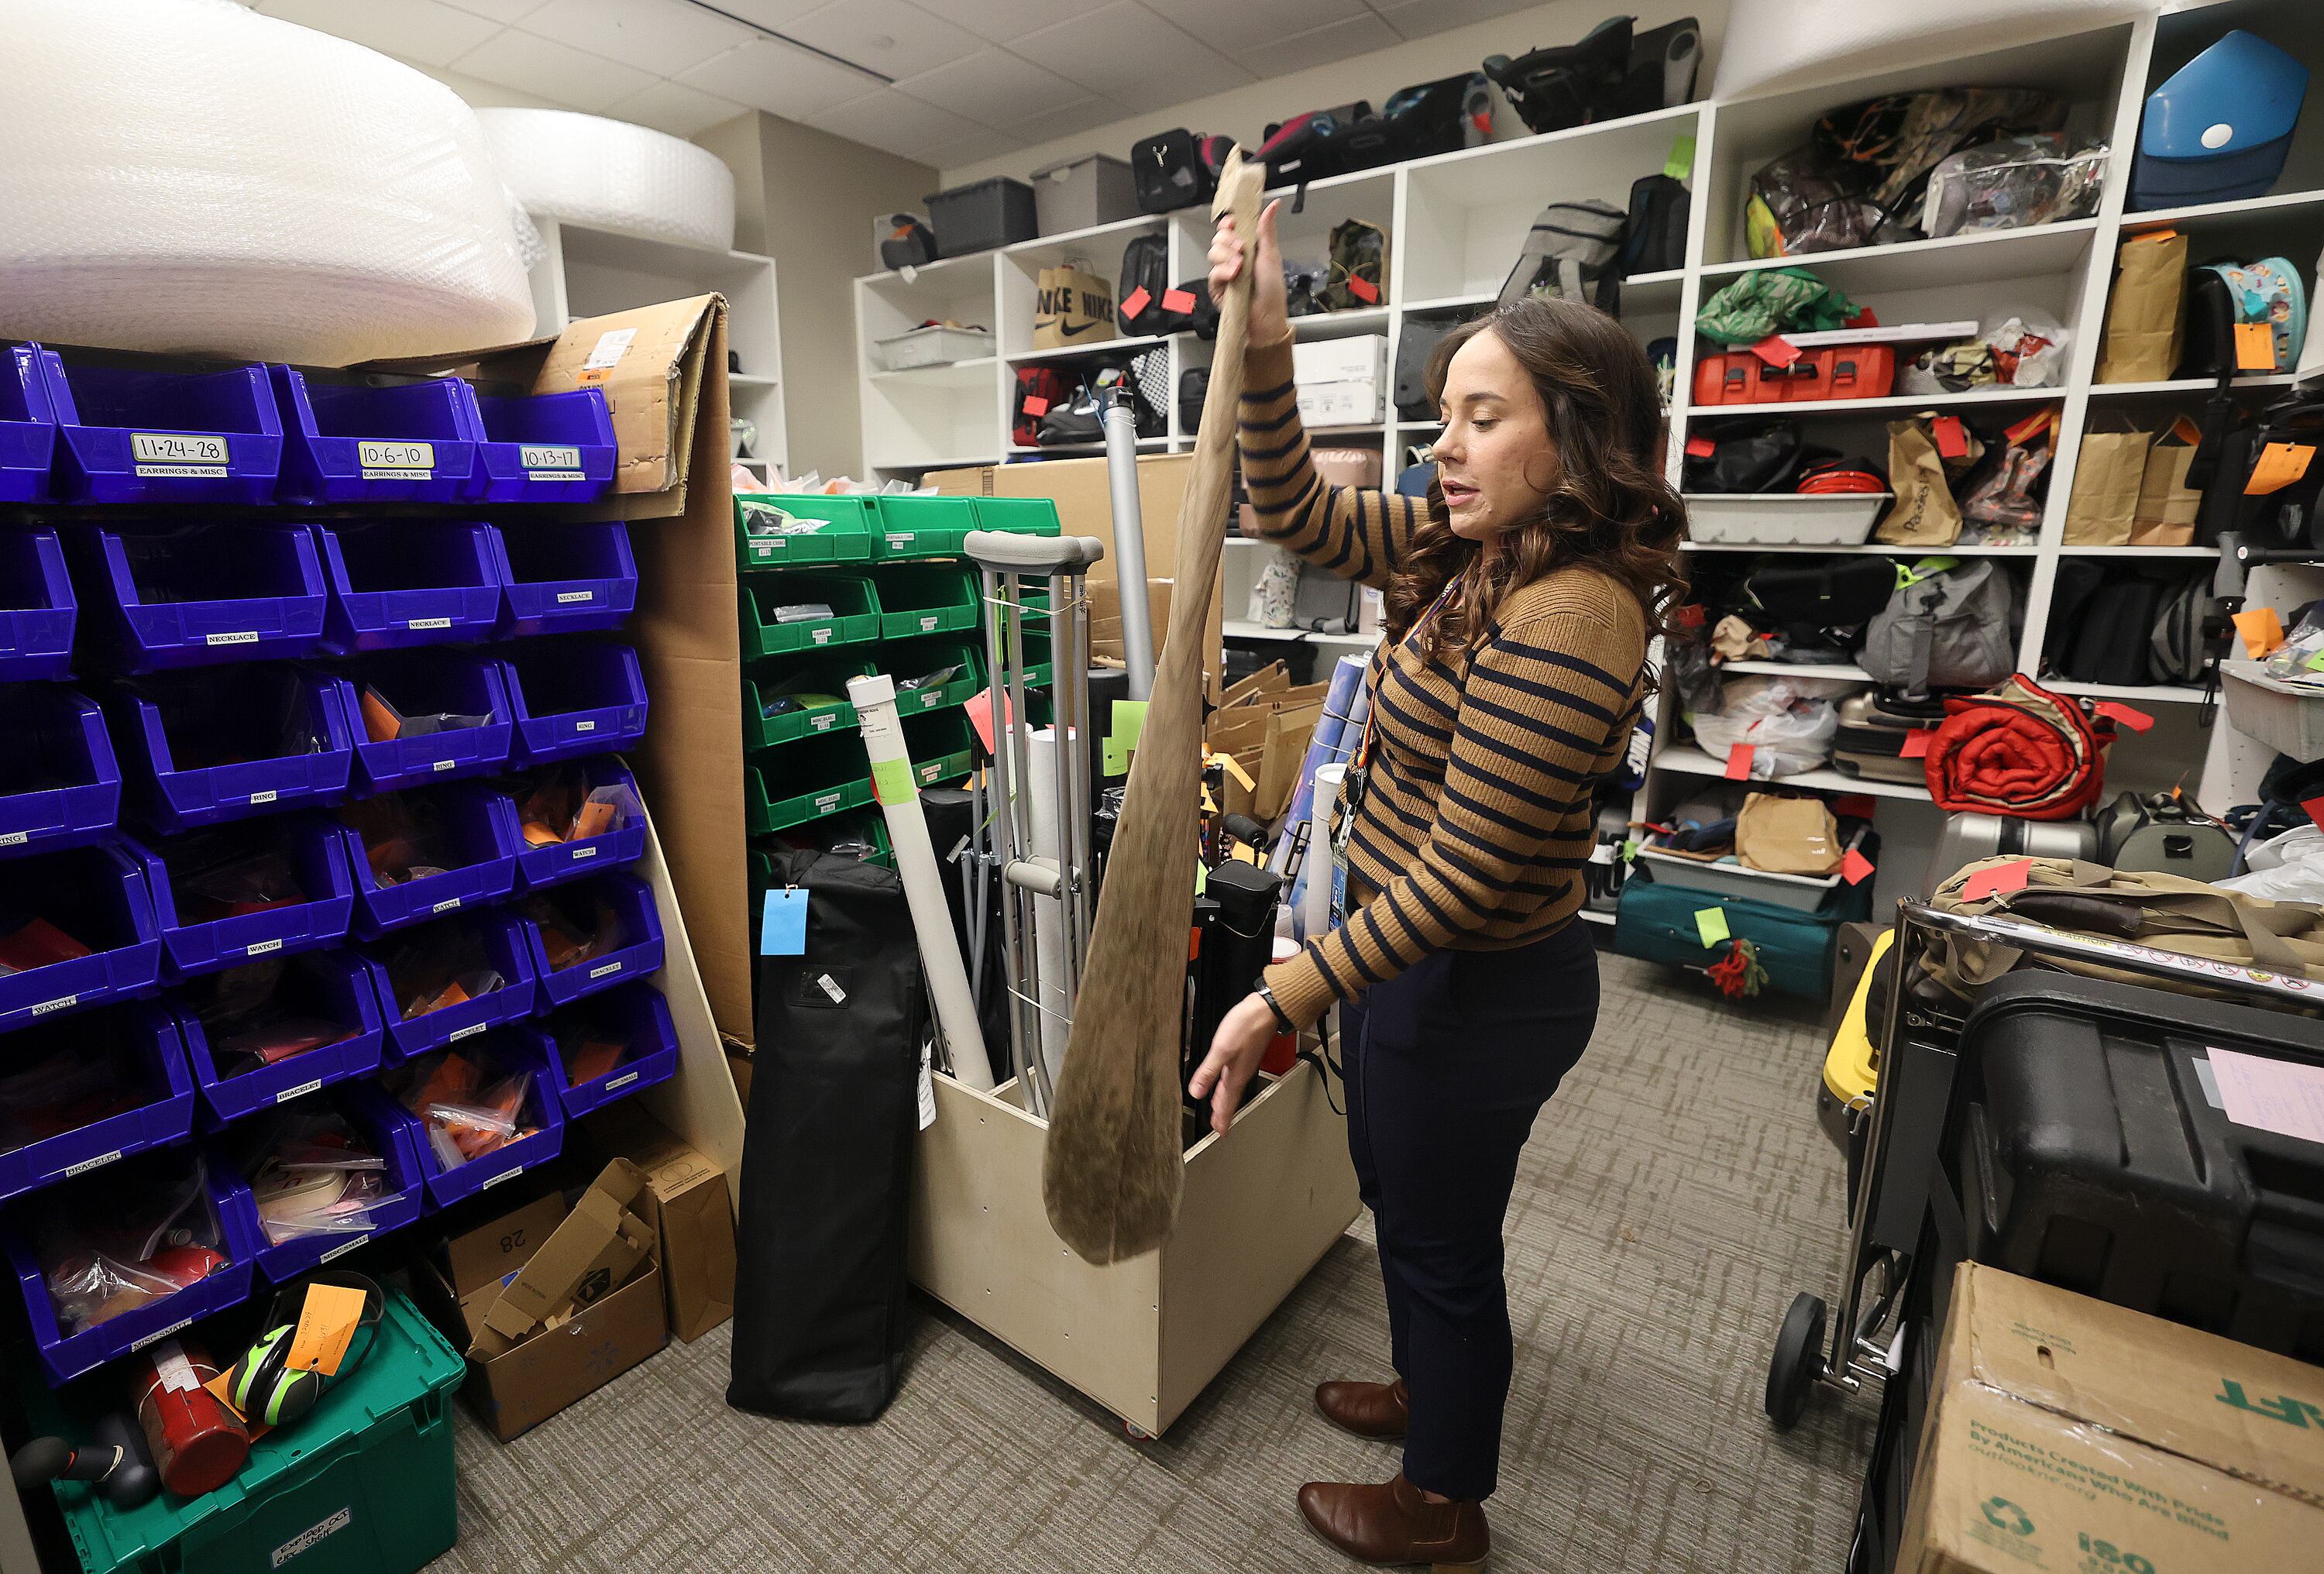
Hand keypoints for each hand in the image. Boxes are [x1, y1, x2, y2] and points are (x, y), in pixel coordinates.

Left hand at [1188, 991, 1279, 1134]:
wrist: (1266, 1010)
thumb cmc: (1247, 1026)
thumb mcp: (1221, 1050)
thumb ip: (1208, 1072)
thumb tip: (1196, 1092)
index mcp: (1236, 1075)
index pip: (1227, 1103)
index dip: (1222, 1118)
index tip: (1220, 1132)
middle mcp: (1242, 1072)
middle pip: (1230, 1098)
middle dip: (1223, 1112)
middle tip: (1219, 1126)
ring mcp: (1245, 1063)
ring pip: (1232, 1087)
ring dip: (1225, 1099)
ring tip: (1218, 1108)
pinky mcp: (1245, 1053)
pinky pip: (1235, 1076)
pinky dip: (1228, 1084)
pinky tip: (1225, 1079)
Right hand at [1208, 199, 1289, 346]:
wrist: (1266, 317)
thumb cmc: (1272, 291)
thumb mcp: (1271, 255)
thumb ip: (1267, 229)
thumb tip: (1273, 206)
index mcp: (1248, 248)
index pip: (1230, 229)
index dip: (1228, 223)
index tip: (1232, 223)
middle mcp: (1234, 258)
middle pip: (1219, 238)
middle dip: (1228, 240)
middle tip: (1241, 249)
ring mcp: (1225, 273)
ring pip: (1213, 253)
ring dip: (1227, 256)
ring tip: (1240, 266)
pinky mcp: (1218, 287)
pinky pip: (1213, 273)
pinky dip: (1223, 272)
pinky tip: (1234, 276)